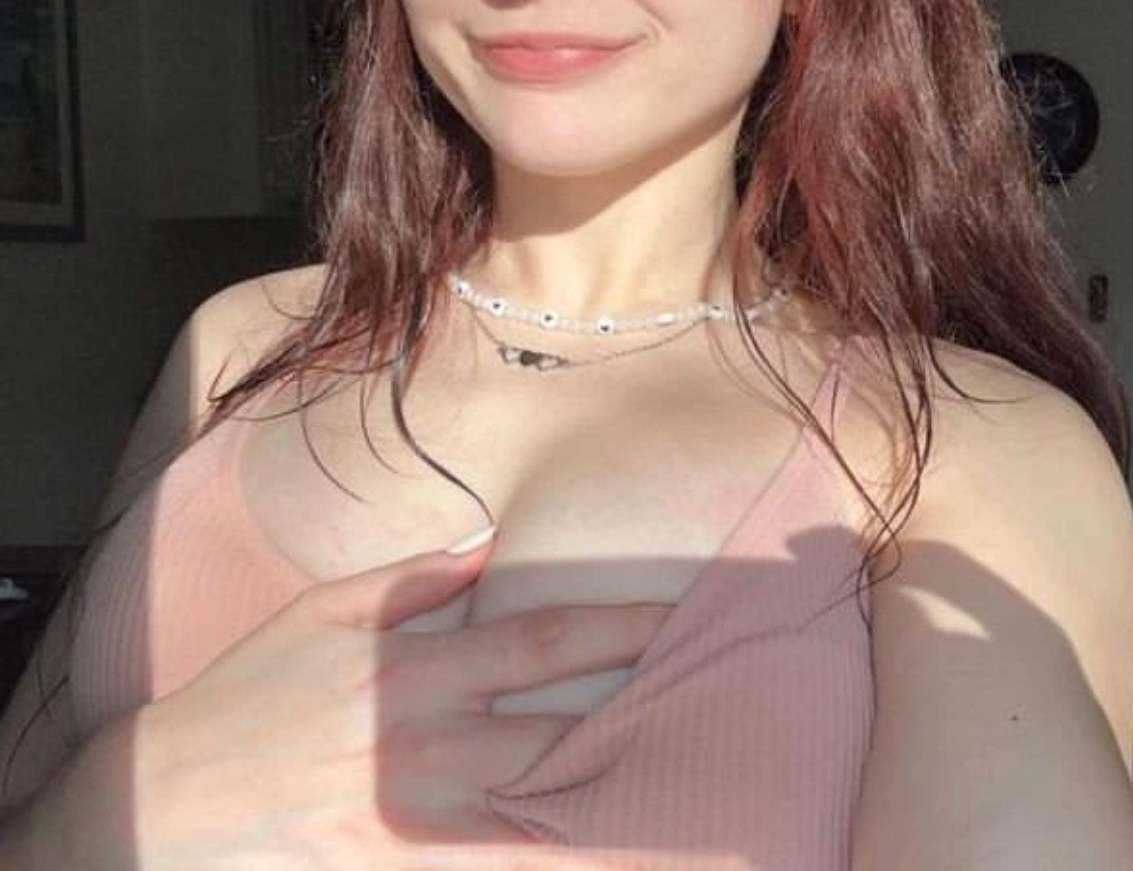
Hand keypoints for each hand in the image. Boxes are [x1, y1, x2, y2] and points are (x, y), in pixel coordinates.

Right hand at [121, 534, 669, 869]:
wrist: (162, 809)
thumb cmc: (248, 694)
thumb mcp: (321, 614)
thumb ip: (411, 578)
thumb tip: (489, 540)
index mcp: (412, 672)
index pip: (539, 643)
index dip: (617, 626)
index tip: (678, 617)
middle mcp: (425, 749)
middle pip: (562, 734)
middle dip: (647, 717)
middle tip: (724, 706)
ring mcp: (416, 825)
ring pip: (544, 820)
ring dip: (623, 807)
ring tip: (700, 798)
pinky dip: (552, 860)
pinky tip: (603, 850)